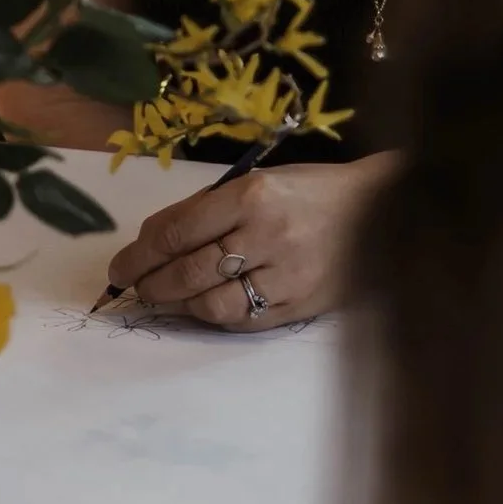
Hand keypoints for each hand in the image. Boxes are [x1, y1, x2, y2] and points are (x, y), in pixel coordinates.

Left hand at [101, 153, 395, 329]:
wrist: (383, 211)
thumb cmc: (312, 191)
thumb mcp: (259, 183)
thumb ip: (209, 210)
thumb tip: (153, 241)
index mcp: (252, 196)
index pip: (176, 231)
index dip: (139, 253)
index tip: (119, 266)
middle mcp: (267, 235)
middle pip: (187, 270)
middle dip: (149, 283)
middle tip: (132, 287)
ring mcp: (286, 275)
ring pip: (211, 303)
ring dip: (177, 305)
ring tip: (163, 299)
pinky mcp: (301, 305)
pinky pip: (244, 320)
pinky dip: (213, 318)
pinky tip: (200, 309)